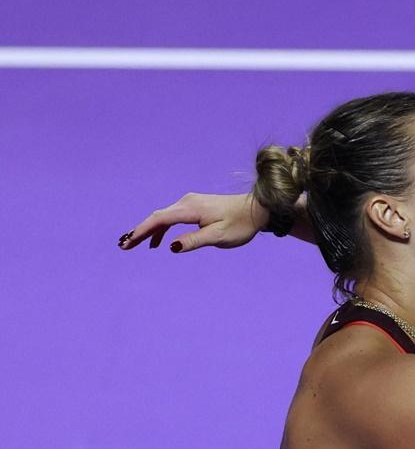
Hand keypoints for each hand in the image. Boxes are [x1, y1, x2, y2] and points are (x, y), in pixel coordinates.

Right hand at [118, 192, 265, 252]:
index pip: (159, 220)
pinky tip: (159, 241)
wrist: (257, 209)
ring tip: (135, 245)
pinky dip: (162, 228)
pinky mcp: (195, 206)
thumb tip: (170, 246)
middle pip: (157, 217)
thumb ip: (193, 241)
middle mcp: (187, 202)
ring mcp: (190, 202)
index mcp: (190, 208)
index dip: (142, 231)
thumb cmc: (240, 224)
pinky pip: (172, 216)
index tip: (128, 243)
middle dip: (140, 231)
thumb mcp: (218, 236)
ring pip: (163, 217)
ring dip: (149, 230)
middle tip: (123, 246)